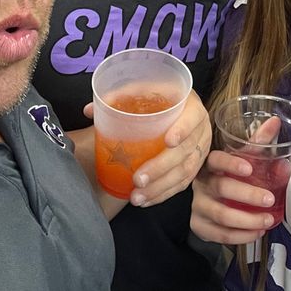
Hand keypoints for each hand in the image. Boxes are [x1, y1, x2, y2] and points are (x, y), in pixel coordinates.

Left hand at [129, 90, 211, 207]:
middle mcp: (200, 129)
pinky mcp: (195, 165)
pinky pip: (182, 183)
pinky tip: (146, 200)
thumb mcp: (148, 90)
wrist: (184, 108)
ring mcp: (200, 150)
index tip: (168, 141)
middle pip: (185, 151)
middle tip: (138, 179)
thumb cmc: (163, 98)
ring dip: (160, 187)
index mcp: (191, 107)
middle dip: (161, 168)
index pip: (192, 118)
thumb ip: (122, 96)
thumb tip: (89, 110)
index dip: (183, 129)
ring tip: (137, 196)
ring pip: (184, 172)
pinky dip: (164, 194)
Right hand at [190, 149, 275, 244]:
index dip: (231, 163)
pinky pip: (221, 234)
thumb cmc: (228, 175)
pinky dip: (242, 235)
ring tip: (268, 219)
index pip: (216, 159)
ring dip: (248, 220)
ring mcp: (198, 206)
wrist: (206, 201)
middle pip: (222, 188)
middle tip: (269, 199)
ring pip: (222, 215)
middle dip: (248, 195)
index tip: (249, 169)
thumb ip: (258, 143)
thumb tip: (275, 122)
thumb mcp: (241, 158)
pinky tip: (257, 232)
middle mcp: (201, 184)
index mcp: (210, 164)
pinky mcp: (199, 226)